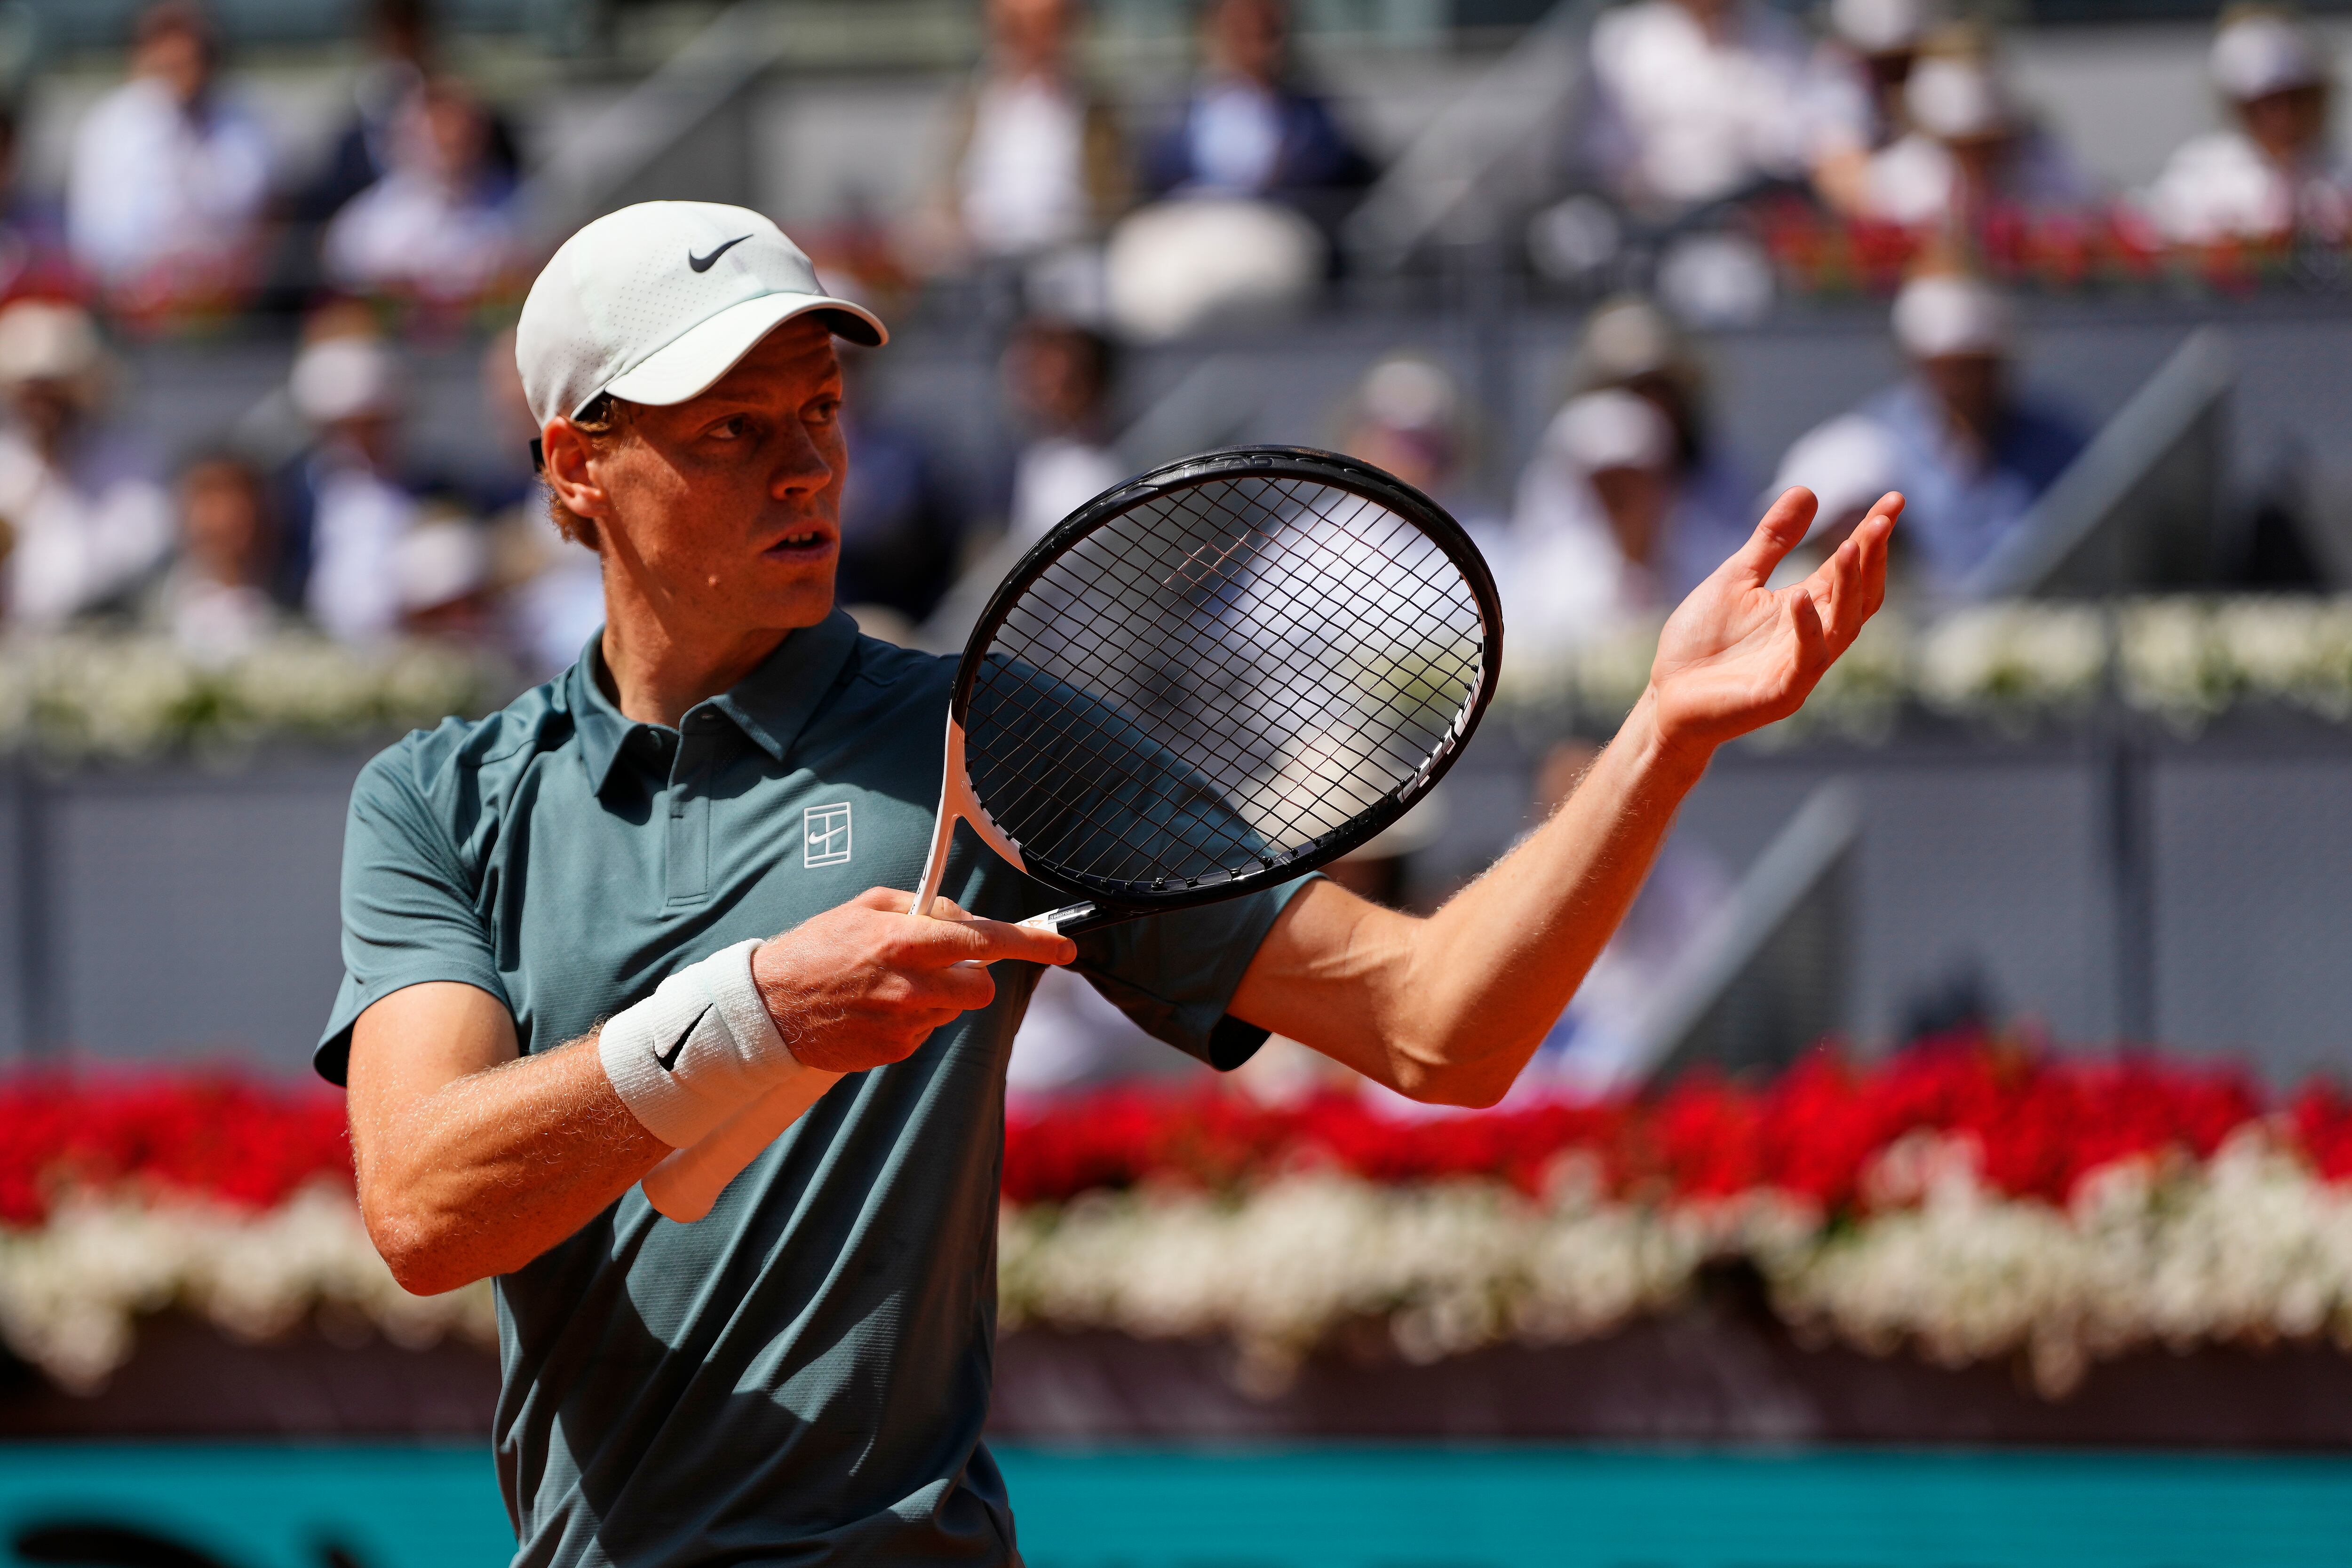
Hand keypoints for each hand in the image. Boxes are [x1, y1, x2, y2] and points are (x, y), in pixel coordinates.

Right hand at [749, 887, 1075, 1073]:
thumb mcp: (867, 907)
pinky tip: (876, 1010)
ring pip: (953, 1010)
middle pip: (981, 988)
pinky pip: (926, 1032)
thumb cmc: (818, 947)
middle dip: (972, 977)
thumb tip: (965, 920)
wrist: (768, 1006)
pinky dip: (912, 1019)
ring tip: (890, 986)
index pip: (986, 940)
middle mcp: (910, 984)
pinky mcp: (894, 1051)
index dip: (1033, 944)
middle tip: (939, 967)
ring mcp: (903, 1022)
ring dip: (937, 997)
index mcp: (905, 939)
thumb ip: (923, 908)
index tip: (1065, 946)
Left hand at [1646, 487, 1897, 758]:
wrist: (1666, 696)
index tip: (1893, 499)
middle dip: (1872, 559)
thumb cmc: (1702, 642)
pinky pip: (1806, 661)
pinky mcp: (1780, 694)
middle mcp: (1813, 637)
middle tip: (1881, 520)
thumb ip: (1773, 540)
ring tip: (1848, 547)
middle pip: (1859, 597)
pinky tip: (1799, 597)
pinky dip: (1807, 629)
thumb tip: (1808, 489)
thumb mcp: (1737, 577)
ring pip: (1842, 627)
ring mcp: (1801, 668)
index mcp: (1806, 608)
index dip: (1871, 536)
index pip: (1849, 569)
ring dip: (1848, 588)